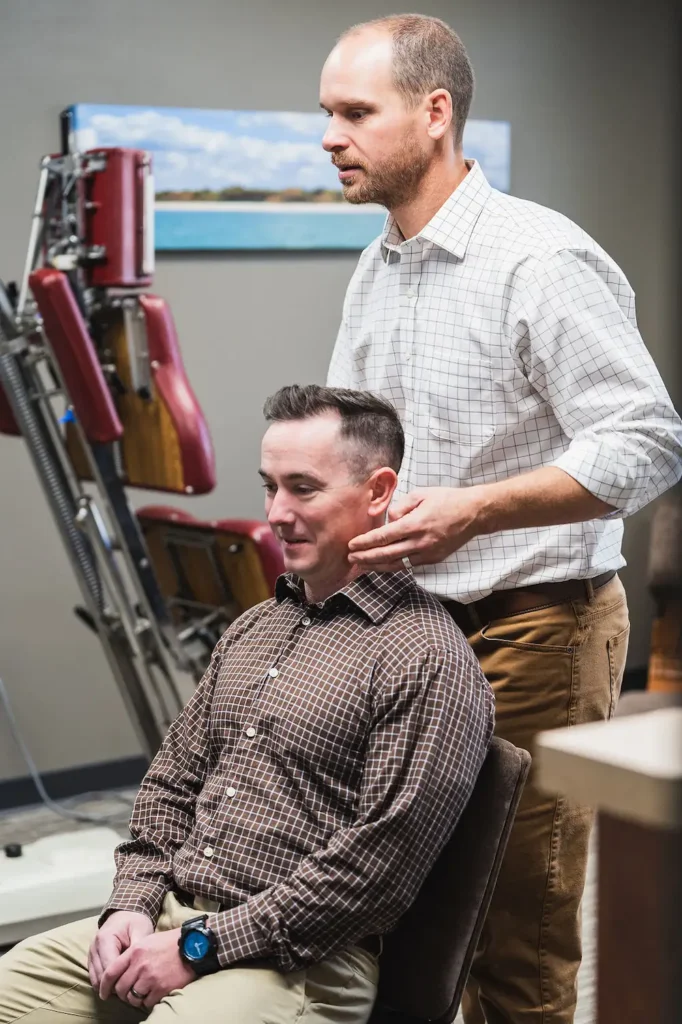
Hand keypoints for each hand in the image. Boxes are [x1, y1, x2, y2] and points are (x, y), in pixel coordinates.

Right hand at [88, 910, 153, 991]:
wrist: (125, 913)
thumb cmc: (135, 921)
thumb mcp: (141, 930)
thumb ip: (138, 948)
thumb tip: (138, 967)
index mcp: (105, 939)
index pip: (109, 968)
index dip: (120, 980)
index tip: (132, 986)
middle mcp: (94, 947)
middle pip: (100, 976)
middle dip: (114, 986)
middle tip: (129, 992)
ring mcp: (90, 953)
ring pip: (95, 979)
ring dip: (107, 987)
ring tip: (123, 989)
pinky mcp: (91, 958)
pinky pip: (94, 976)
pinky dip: (103, 983)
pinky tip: (116, 985)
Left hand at [99, 928, 195, 1008]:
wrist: (193, 946)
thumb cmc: (170, 943)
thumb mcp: (147, 941)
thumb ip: (131, 955)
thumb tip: (119, 972)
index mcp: (134, 952)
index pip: (110, 972)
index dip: (104, 986)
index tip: (103, 993)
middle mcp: (140, 965)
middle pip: (120, 988)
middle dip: (122, 993)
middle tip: (128, 993)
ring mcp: (150, 978)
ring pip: (132, 998)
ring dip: (135, 998)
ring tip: (143, 992)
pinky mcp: (161, 988)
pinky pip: (146, 1003)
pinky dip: (148, 1001)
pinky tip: (154, 993)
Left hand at [348, 487, 485, 569]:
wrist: (474, 513)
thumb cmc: (447, 500)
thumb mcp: (421, 494)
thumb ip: (399, 507)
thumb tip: (386, 519)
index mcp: (415, 524)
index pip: (384, 536)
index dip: (365, 542)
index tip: (352, 545)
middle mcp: (421, 542)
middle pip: (386, 554)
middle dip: (366, 557)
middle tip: (350, 558)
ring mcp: (428, 553)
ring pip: (397, 564)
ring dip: (377, 566)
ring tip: (362, 565)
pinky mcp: (433, 559)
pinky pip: (409, 564)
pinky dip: (393, 565)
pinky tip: (382, 565)